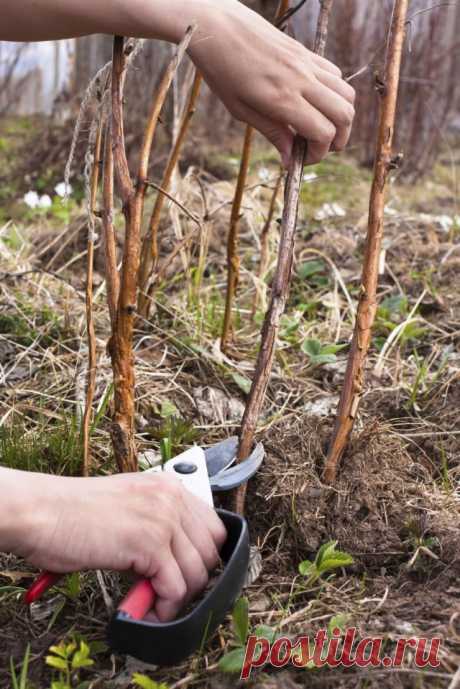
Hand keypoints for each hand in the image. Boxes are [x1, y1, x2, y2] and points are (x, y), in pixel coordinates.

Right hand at [4, 470, 225, 621]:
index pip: (212, 527)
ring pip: (197, 573)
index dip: (202, 556)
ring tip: (152, 603)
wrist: (43, 511)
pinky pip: (176, 589)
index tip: (186, 573)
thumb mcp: (129, 506)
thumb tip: (175, 560)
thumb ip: (157, 523)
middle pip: (210, 551)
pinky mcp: (149, 545)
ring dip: (177, 597)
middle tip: (167, 592)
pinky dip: (164, 608)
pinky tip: (145, 609)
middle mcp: (171, 498)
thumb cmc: (75, 513)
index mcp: (168, 487)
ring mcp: (163, 520)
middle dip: (193, 579)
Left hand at [189, 0, 355, 165]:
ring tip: (321, 126)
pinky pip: (335, 75)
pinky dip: (334, 94)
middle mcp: (301, 80)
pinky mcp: (305, 52)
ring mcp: (306, 63)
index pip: (323, 133)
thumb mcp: (241, 110)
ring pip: (346, 95)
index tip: (301, 159)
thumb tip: (290, 160)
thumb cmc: (221, 69)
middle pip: (344, 115)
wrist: (216, 26)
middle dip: (338, 140)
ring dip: (341, 117)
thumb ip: (272, 133)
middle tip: (319, 148)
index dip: (318, 154)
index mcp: (283, 99)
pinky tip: (314, 101)